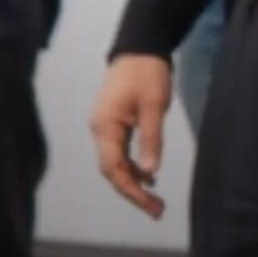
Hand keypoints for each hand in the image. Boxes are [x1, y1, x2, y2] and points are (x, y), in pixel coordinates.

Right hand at [88, 54, 172, 217]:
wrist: (140, 46)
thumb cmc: (148, 73)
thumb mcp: (154, 106)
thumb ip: (151, 139)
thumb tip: (151, 173)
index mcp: (105, 127)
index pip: (114, 169)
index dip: (131, 190)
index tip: (150, 206)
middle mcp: (100, 130)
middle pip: (112, 170)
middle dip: (133, 192)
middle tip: (157, 210)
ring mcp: (105, 126)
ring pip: (115, 163)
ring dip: (133, 181)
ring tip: (155, 200)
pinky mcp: (113, 122)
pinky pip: (119, 151)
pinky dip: (133, 166)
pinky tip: (149, 176)